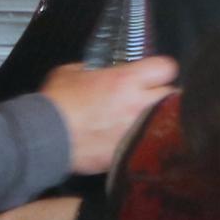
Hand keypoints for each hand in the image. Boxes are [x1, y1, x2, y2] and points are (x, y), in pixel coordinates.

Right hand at [37, 57, 177, 175]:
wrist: (45, 138)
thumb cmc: (56, 102)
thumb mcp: (70, 73)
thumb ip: (92, 70)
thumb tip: (97, 73)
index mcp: (126, 80)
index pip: (166, 67)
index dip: (161, 71)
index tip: (153, 76)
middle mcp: (138, 105)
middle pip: (174, 95)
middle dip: (165, 96)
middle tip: (153, 99)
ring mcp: (137, 131)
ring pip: (167, 122)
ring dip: (159, 120)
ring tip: (147, 121)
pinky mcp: (130, 152)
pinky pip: (149, 144)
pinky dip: (144, 142)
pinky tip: (134, 141)